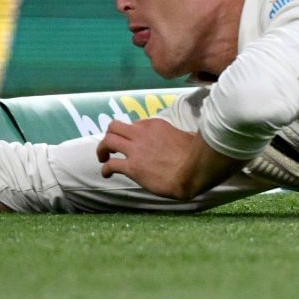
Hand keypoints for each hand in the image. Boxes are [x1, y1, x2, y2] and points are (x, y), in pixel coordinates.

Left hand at [95, 117, 239, 200]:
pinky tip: (107, 174)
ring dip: (102, 149)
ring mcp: (135, 150)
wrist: (192, 172)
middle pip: (114, 126)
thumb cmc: (196, 156)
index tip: (133, 143)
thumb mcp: (189, 137)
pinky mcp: (132, 167)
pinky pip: (111, 164)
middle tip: (110, 147)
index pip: (135, 124)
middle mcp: (141, 133)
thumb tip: (192, 136)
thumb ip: (183, 135)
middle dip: (110, 135)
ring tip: (103, 157)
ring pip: (107, 141)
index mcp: (155, 124)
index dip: (131, 134)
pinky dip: (105, 169)